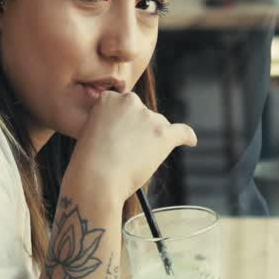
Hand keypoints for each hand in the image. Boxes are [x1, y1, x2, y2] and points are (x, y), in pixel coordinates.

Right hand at [70, 91, 196, 202]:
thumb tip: (128, 131)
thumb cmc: (88, 164)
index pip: (123, 106)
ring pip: (158, 126)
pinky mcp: (164, 135)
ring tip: (134, 161)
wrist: (97, 180)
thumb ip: (108, 124)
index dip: (121, 124)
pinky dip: (187, 137)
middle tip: (125, 151)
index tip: (117, 136)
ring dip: (152, 140)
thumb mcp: (89, 133)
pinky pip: (182, 132)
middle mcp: (130, 102)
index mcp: (109, 99)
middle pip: (142, 114)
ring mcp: (149, 118)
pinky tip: (191, 141)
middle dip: (138, 129)